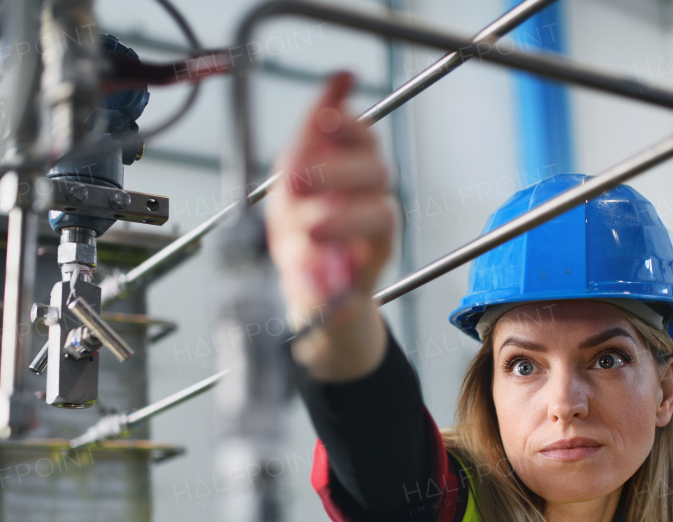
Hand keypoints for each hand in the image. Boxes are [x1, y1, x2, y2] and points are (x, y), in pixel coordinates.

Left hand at [267, 72, 393, 379]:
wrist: (309, 293)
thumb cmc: (300, 231)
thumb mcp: (292, 182)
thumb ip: (311, 134)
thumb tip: (343, 77)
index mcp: (349, 168)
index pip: (359, 136)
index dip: (347, 122)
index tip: (325, 117)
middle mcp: (370, 196)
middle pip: (375, 171)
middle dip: (337, 171)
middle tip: (298, 180)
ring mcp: (375, 235)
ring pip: (380, 215)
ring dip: (344, 218)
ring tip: (310, 229)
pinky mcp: (371, 273)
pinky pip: (365, 268)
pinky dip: (339, 274)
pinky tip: (314, 276)